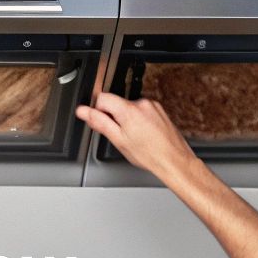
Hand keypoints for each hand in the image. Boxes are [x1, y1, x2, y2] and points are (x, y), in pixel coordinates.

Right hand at [76, 93, 199, 180]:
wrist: (174, 159)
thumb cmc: (149, 155)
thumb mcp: (118, 140)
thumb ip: (99, 122)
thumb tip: (83, 111)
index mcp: (129, 110)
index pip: (103, 98)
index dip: (97, 110)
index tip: (100, 121)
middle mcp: (142, 103)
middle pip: (116, 103)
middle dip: (113, 117)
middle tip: (120, 136)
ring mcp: (152, 106)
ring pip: (129, 108)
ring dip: (127, 120)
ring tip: (135, 138)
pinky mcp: (159, 110)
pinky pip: (141, 111)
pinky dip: (138, 121)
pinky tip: (143, 135)